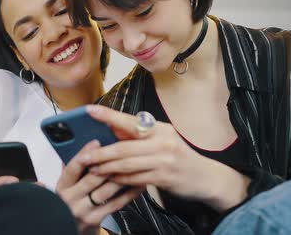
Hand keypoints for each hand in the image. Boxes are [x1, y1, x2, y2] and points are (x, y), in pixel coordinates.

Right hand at [56, 140, 142, 234]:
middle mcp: (71, 199)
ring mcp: (84, 210)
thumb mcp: (66, 185)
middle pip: (91, 179)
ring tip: (133, 166)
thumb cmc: (71, 202)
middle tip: (121, 152)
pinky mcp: (96, 219)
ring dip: (121, 177)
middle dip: (108, 164)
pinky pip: (115, 204)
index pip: (71, 169)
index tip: (95, 143)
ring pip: (105, 191)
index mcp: (62, 186)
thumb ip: (72, 169)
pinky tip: (136, 184)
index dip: (84, 155)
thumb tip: (81, 149)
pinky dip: (128, 193)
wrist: (70, 227)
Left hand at [84, 105, 249, 210]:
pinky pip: (135, 179)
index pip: (130, 120)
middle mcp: (163, 142)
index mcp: (159, 128)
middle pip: (124, 147)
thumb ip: (139, 134)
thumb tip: (112, 126)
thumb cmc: (179, 156)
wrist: (206, 177)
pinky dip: (120, 179)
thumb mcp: (163, 138)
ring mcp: (164, 161)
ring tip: (92, 169)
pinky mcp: (164, 178)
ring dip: (106, 168)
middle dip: (101, 153)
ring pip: (127, 165)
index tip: (90, 110)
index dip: (109, 115)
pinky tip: (109, 179)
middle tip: (84, 156)